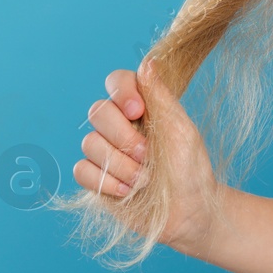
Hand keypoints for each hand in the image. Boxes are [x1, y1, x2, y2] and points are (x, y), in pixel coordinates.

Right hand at [74, 59, 220, 251]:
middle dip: (123, 136)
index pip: (117, 81)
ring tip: (145, 179)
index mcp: (142, 108)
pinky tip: (128, 191)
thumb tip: (148, 61)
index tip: (137, 110)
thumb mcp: (181, 129)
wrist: (189, 211)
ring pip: (90, 143)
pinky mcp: (95, 178)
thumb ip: (160, 97)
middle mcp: (119, 126)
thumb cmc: (190, 168)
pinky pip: (81, 169)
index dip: (121, 91)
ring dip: (120, 165)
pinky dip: (105, 181)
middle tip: (147, 154)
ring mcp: (105, 151)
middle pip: (97, 111)